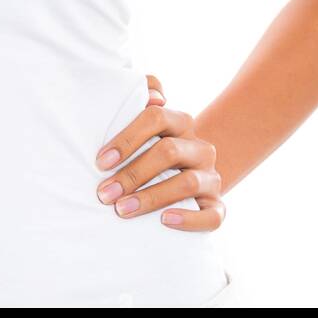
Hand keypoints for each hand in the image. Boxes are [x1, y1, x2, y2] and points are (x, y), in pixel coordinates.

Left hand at [94, 73, 225, 231]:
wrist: (188, 178)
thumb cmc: (153, 148)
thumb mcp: (145, 124)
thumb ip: (144, 98)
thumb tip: (155, 97)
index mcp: (180, 122)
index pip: (156, 117)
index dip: (127, 138)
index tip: (101, 162)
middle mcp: (199, 148)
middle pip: (169, 151)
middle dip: (133, 173)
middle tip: (105, 193)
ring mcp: (211, 178)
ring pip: (188, 183)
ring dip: (151, 197)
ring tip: (122, 209)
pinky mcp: (217, 206)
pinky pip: (211, 216)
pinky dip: (189, 219)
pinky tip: (164, 221)